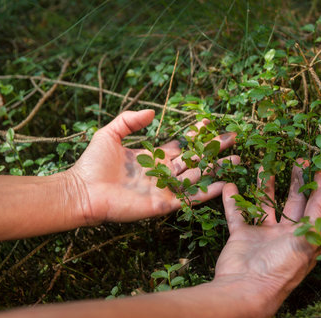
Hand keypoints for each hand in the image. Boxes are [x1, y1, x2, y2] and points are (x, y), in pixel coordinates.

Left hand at [67, 109, 237, 224]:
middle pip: (196, 160)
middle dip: (215, 149)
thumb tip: (152, 111)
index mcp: (154, 157)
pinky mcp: (163, 204)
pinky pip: (189, 198)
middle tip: (234, 138)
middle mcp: (164, 173)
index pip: (182, 145)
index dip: (196, 134)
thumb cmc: (92, 164)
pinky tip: (225, 185)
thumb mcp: (110, 134)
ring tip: (238, 159)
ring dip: (218, 169)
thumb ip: (130, 120)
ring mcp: (165, 189)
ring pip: (198, 177)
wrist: (82, 190)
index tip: (210, 122)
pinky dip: (208, 192)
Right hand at [213, 160, 320, 317]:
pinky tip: (230, 185)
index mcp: (307, 234)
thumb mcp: (307, 235)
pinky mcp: (242, 236)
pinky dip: (233, 200)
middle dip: (298, 180)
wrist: (245, 290)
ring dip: (266, 185)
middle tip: (299, 158)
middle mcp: (287, 233)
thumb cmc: (281, 267)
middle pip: (295, 201)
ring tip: (266, 164)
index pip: (319, 202)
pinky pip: (238, 213)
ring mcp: (264, 234)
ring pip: (266, 203)